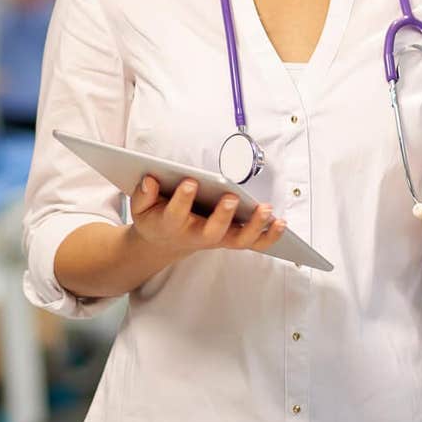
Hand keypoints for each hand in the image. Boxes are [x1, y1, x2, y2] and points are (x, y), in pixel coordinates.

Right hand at [127, 175, 286, 256]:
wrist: (164, 243)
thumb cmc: (156, 218)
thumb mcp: (141, 208)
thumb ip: (142, 194)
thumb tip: (149, 179)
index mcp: (171, 225)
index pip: (175, 213)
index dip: (182, 199)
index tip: (190, 182)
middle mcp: (196, 236)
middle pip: (212, 232)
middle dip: (223, 215)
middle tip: (231, 197)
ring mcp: (216, 239)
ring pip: (238, 240)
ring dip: (255, 228)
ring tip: (267, 210)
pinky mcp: (231, 240)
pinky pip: (253, 242)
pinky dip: (269, 236)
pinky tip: (281, 222)